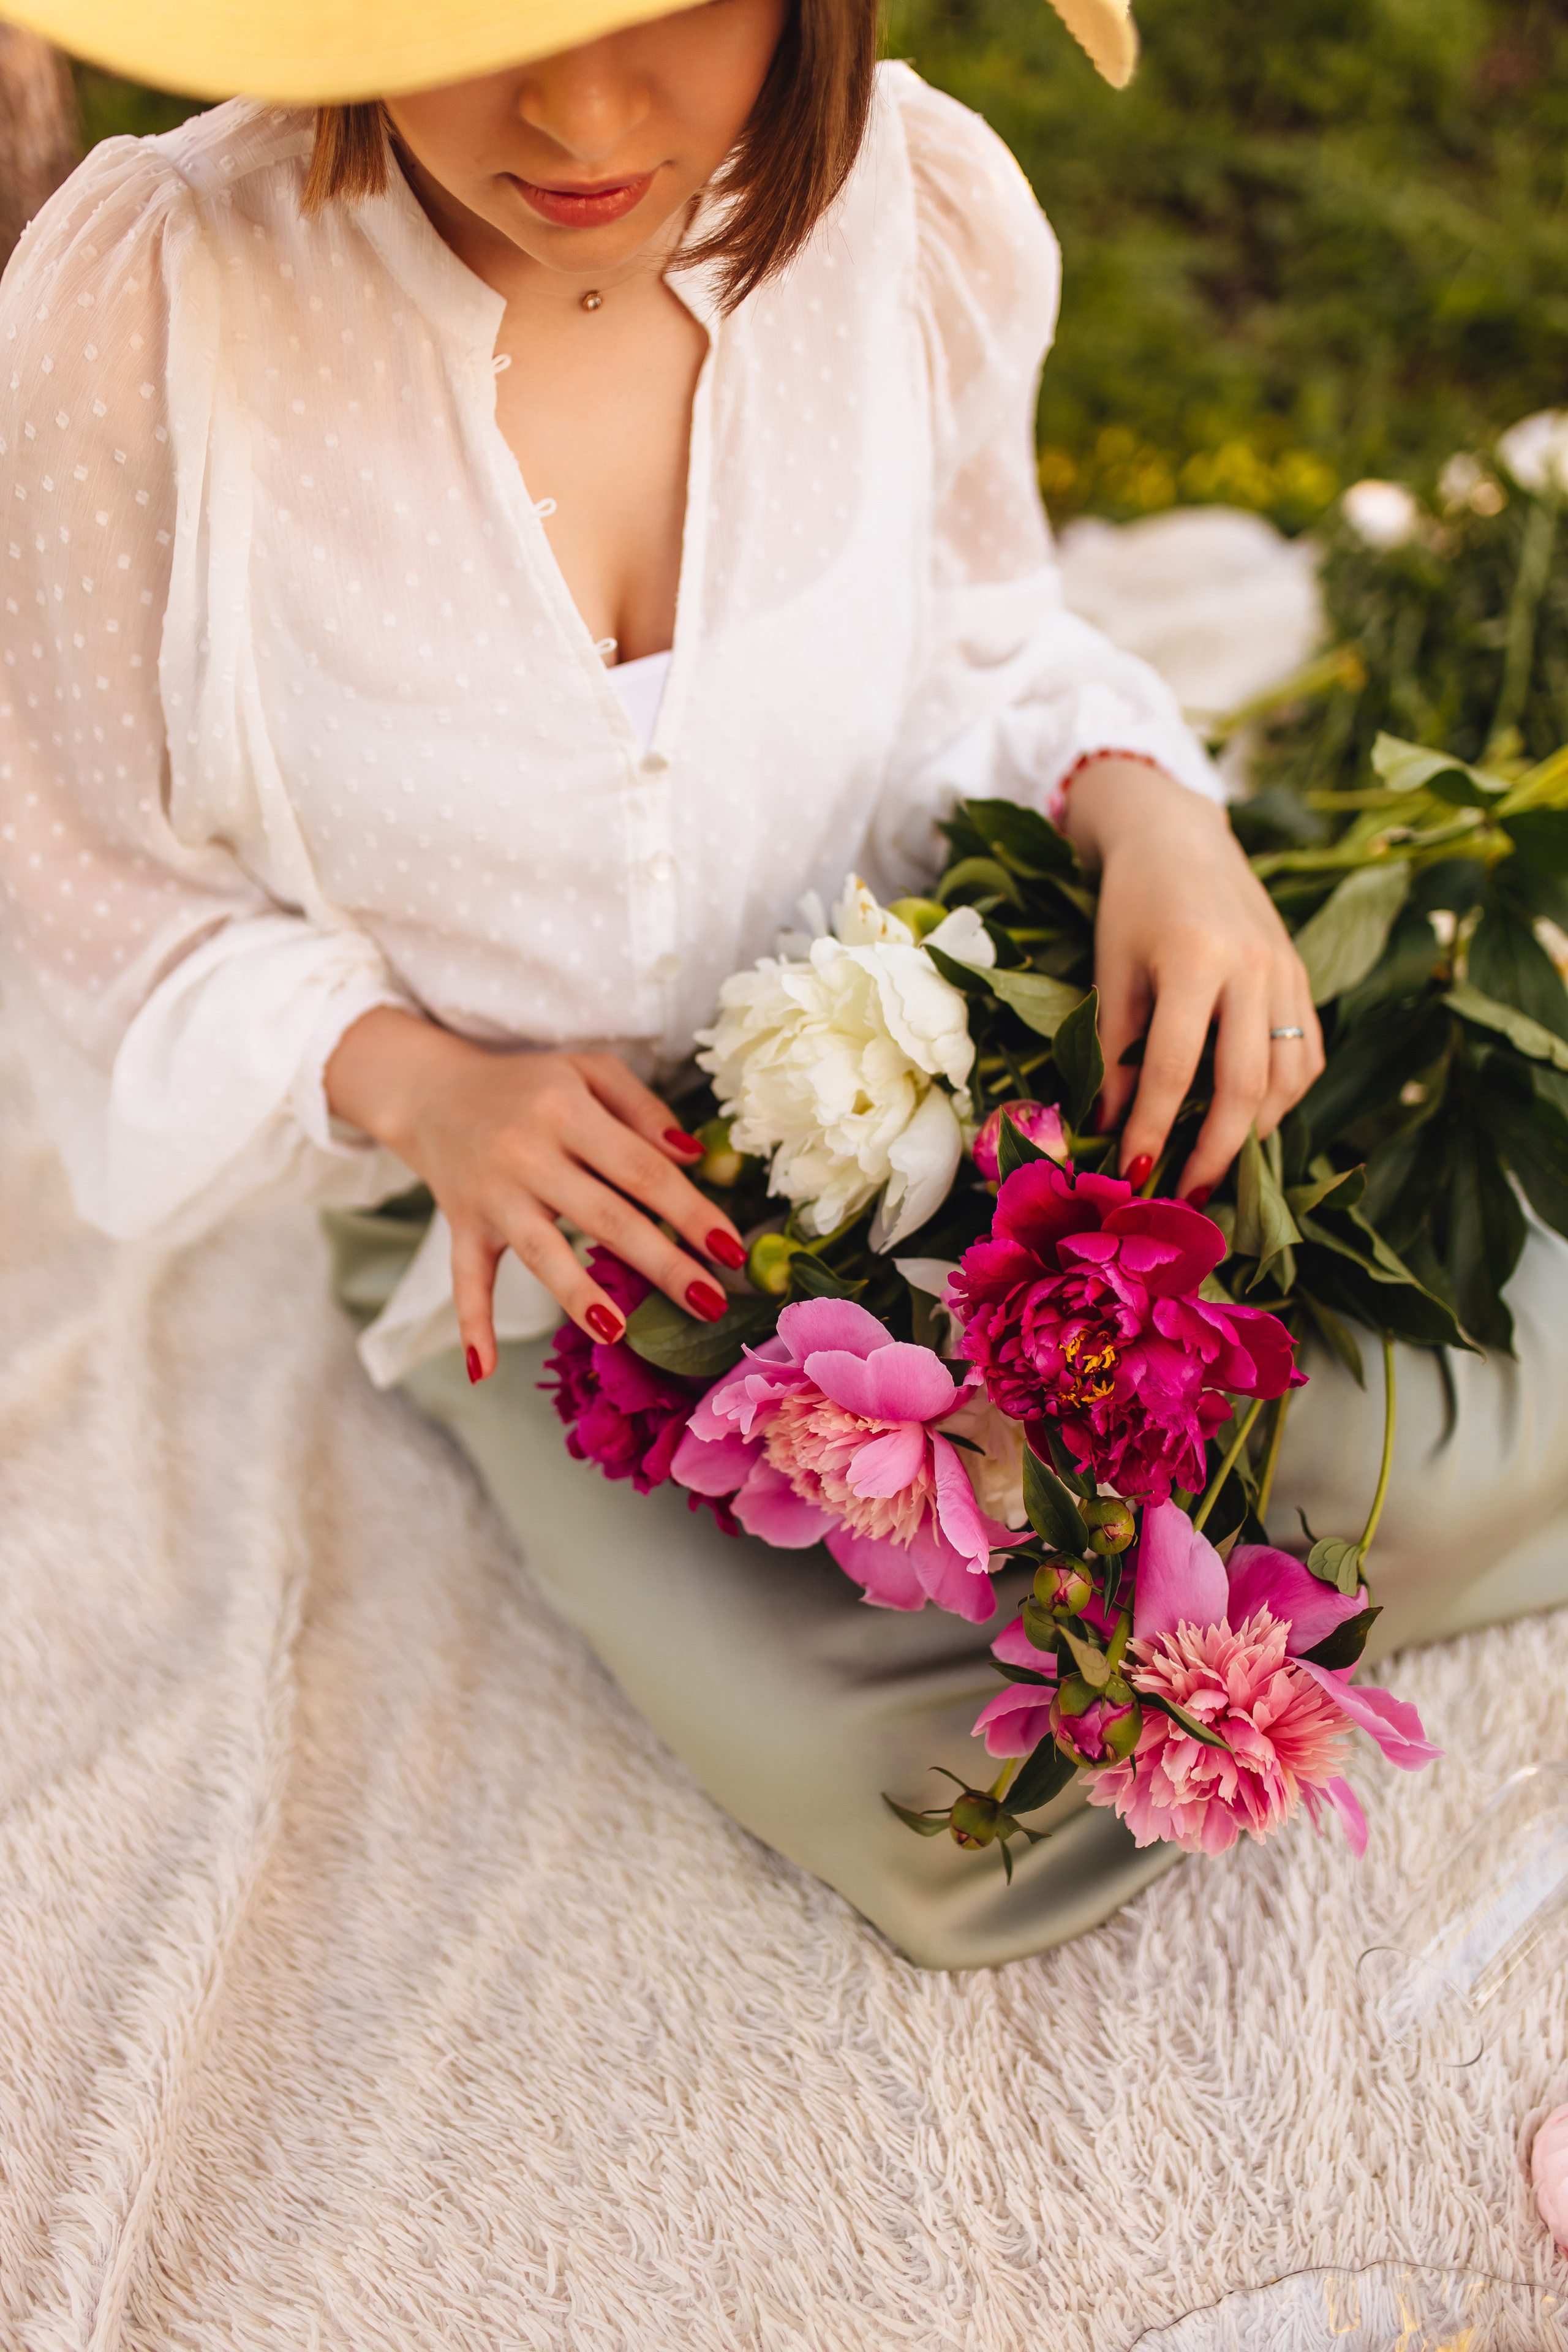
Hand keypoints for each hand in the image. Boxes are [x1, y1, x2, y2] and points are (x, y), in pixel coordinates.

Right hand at [324, 1010, 743, 1376]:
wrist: (431, 1089)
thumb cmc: (530, 1085)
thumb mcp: (590, 1071)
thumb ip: (644, 1110)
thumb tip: (691, 1158)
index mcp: (566, 1110)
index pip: (641, 1169)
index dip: (690, 1211)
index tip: (731, 1250)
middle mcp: (526, 1153)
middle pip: (605, 1217)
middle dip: (662, 1263)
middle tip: (710, 1303)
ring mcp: (491, 1195)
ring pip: (541, 1253)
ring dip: (579, 1296)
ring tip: (620, 1332)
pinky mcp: (461, 1225)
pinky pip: (465, 1279)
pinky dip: (471, 1324)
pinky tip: (483, 1367)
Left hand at [1062, 758, 1324, 1199]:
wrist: (1179, 835)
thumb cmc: (1131, 903)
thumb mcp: (1111, 970)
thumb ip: (1114, 1049)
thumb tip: (1112, 1128)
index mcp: (1195, 959)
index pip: (1172, 1070)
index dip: (1152, 1131)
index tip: (1133, 1176)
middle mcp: (1252, 967)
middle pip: (1245, 1085)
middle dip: (1217, 1151)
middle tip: (1188, 1195)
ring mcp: (1286, 971)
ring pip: (1289, 1075)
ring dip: (1256, 1131)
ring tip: (1219, 1164)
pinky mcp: (1302, 974)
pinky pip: (1308, 1054)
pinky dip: (1285, 1097)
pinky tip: (1252, 1118)